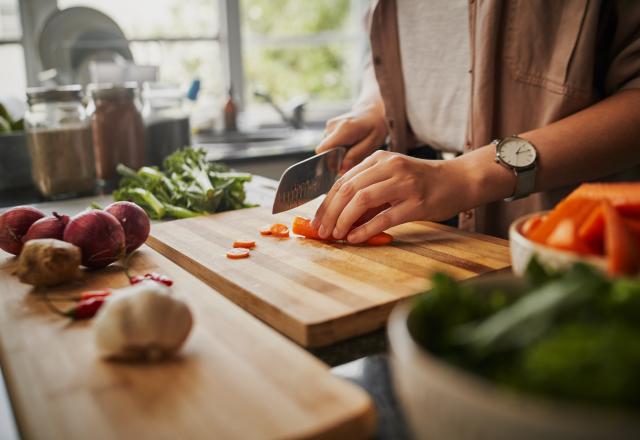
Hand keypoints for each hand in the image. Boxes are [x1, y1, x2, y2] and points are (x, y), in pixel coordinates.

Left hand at [312, 150, 474, 242]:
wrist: (460, 180)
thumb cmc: (423, 182)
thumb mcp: (392, 178)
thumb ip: (368, 193)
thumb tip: (339, 218)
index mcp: (379, 159)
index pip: (343, 181)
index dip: (326, 203)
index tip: (317, 220)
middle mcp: (389, 167)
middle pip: (348, 189)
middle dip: (330, 213)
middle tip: (322, 231)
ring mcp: (404, 184)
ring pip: (362, 200)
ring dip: (344, 220)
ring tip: (336, 235)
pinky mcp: (416, 203)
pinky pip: (384, 217)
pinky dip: (365, 229)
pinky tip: (355, 238)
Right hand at [315, 103, 387, 173]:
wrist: (372, 111)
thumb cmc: (375, 127)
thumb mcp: (372, 143)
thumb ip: (355, 156)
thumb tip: (341, 170)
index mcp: (343, 129)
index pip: (323, 149)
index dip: (329, 161)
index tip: (341, 166)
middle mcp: (332, 126)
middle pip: (324, 151)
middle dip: (335, 159)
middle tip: (352, 157)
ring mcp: (329, 126)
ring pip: (327, 149)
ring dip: (337, 154)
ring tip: (352, 148)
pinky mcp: (328, 128)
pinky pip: (329, 144)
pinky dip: (337, 148)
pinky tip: (349, 145)